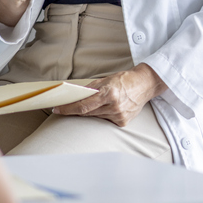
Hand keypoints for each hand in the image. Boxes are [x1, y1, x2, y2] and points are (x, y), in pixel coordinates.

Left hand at [52, 63, 167, 126]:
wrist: (145, 84)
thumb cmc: (125, 80)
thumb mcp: (106, 79)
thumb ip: (91, 89)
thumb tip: (74, 96)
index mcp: (109, 93)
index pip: (83, 105)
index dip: (68, 109)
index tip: (57, 109)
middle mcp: (114, 106)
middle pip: (87, 113)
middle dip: (74, 110)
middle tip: (64, 108)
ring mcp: (119, 115)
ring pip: (95, 117)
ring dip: (90, 112)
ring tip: (93, 104)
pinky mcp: (123, 122)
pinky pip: (105, 120)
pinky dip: (102, 115)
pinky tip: (107, 108)